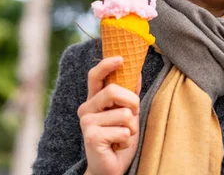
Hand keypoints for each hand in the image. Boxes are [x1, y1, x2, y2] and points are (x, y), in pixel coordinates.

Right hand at [77, 56, 141, 174]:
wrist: (109, 169)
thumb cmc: (119, 140)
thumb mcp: (127, 114)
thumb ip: (129, 95)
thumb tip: (137, 73)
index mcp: (93, 101)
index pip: (95, 77)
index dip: (106, 65)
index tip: (121, 58)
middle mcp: (86, 109)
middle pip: (113, 91)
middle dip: (132, 102)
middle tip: (132, 116)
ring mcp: (86, 123)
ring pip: (124, 114)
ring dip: (132, 127)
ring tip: (123, 137)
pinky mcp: (91, 137)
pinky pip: (123, 131)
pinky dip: (127, 140)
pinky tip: (118, 146)